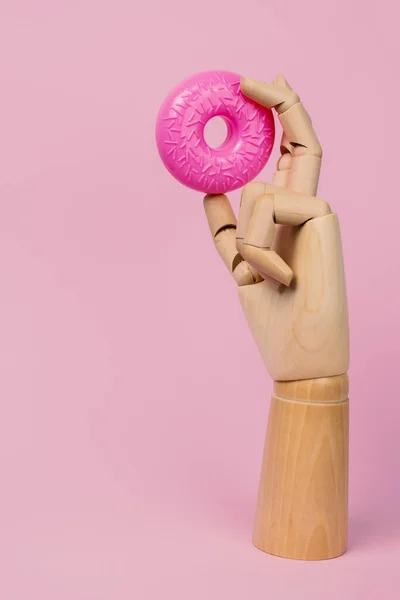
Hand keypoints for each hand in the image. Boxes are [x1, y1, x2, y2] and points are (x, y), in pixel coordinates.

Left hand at [204, 76, 348, 381]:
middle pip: (300, 141)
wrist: (300, 354)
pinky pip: (265, 209)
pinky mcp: (324, 215)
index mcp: (291, 217)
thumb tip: (208, 191)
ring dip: (247, 241)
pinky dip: (257, 249)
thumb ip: (228, 228)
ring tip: (263, 279)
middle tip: (252, 78)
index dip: (276, 123)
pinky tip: (275, 279)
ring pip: (258, 192)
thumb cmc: (273, 315)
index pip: (287, 159)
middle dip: (281, 104)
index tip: (253, 94)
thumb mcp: (241, 264)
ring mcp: (319, 209)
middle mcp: (308, 206)